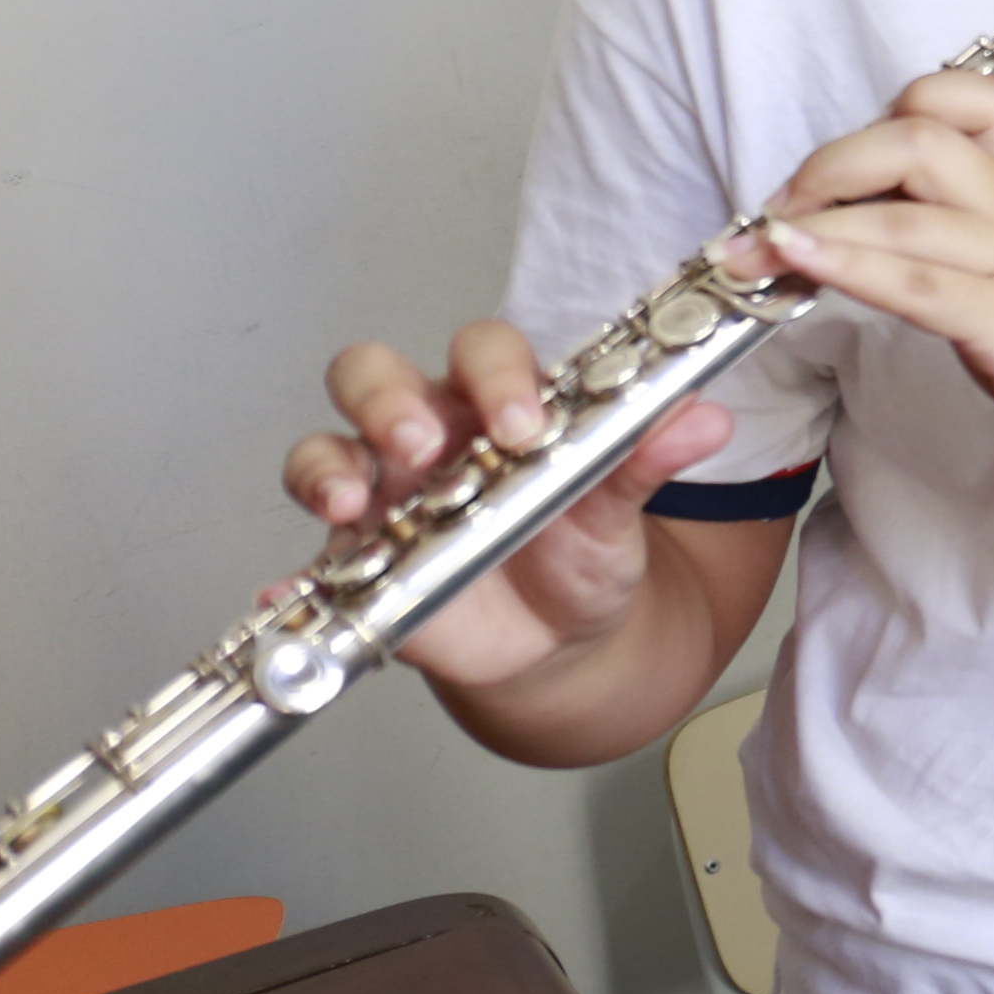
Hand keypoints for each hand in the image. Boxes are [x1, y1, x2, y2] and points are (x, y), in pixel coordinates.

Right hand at [281, 321, 734, 697]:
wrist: (560, 641)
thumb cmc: (581, 551)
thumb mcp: (618, 510)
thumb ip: (649, 459)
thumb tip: (706, 416)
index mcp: (497, 405)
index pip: (481, 352)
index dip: (495, 375)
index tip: (525, 422)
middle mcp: (427, 434)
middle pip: (374, 375)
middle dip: (389, 400)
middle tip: (424, 441)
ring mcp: (380, 493)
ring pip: (324, 449)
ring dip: (328, 468)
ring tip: (352, 503)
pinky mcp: (353, 558)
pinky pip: (305, 560)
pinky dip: (289, 578)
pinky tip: (286, 596)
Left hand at [745, 71, 993, 492]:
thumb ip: (948, 225)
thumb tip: (848, 215)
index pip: (971, 98)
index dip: (896, 110)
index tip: (844, 166)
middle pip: (918, 139)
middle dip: (829, 165)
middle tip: (781, 210)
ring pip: (905, 214)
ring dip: (813, 224)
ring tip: (756, 248)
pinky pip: (918, 283)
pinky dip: (846, 266)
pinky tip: (801, 263)